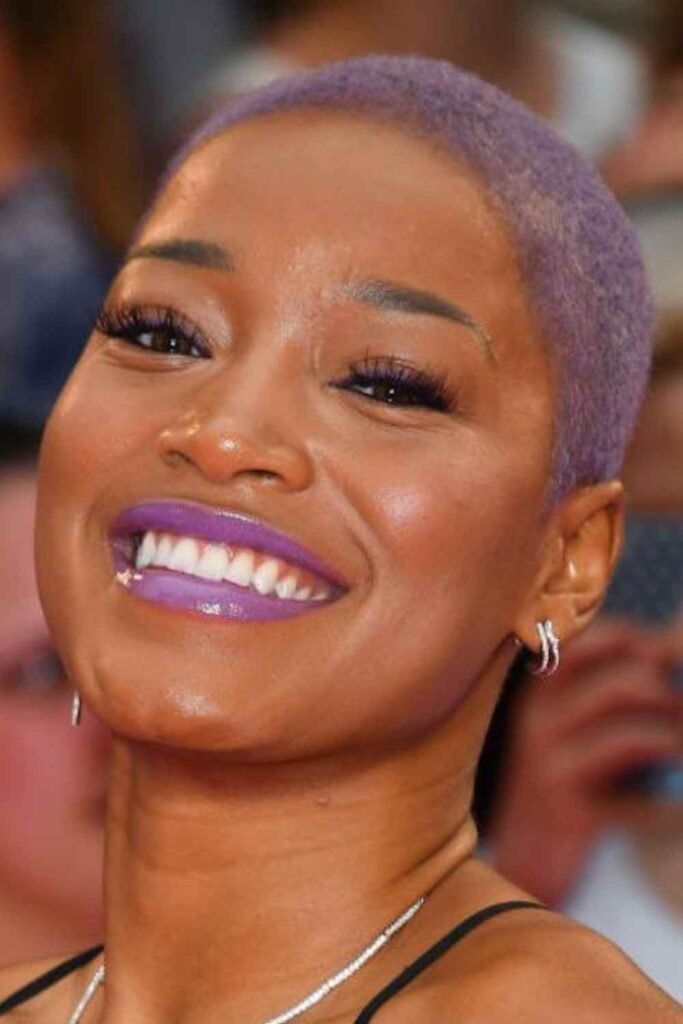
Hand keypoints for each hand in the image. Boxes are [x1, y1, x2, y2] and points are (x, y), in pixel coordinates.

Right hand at [489, 619, 681, 905]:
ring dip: (672, 742)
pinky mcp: (569, 812)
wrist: (521, 859)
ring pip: (628, 739)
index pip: (583, 645)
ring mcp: (551, 767)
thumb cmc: (561, 785)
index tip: (662, 654)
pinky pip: (635, 804)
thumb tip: (667, 645)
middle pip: (617, 688)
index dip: (630, 641)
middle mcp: (539, 722)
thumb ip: (610, 688)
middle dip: (665, 695)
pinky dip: (667, 808)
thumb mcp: (570, 729)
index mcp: (540, 696)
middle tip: (681, 707)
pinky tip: (678, 810)